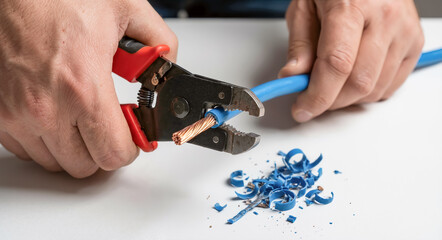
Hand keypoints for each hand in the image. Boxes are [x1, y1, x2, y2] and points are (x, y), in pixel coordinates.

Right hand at [0, 0, 176, 177]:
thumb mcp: (126, 8)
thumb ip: (159, 42)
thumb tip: (167, 64)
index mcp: (83, 87)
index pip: (113, 154)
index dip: (129, 147)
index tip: (131, 134)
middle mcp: (46, 108)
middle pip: (86, 166)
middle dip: (103, 147)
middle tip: (108, 122)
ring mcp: (16, 114)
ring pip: (56, 161)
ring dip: (74, 146)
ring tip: (80, 114)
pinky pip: (26, 149)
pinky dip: (45, 139)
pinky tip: (55, 112)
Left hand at [279, 0, 423, 121]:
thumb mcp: (304, 7)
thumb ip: (300, 44)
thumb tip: (293, 76)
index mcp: (351, 5)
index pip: (337, 64)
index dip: (317, 95)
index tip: (303, 109)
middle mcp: (384, 17)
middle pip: (358, 82)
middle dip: (330, 101)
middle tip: (312, 97)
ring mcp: (403, 30)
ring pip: (375, 88)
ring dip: (348, 98)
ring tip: (332, 83)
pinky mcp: (414, 42)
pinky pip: (391, 85)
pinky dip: (367, 92)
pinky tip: (352, 78)